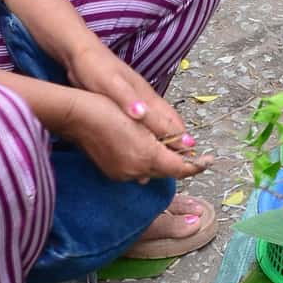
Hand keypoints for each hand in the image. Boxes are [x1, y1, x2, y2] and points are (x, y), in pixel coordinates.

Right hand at [63, 89, 210, 184]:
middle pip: (167, 171)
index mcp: (146, 157)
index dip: (197, 164)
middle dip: (179, 161)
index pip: (180, 168)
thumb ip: (166, 133)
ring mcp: (121, 173)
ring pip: (151, 170)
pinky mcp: (111, 170)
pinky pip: (136, 168)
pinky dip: (146, 160)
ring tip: (168, 145)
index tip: (209, 160)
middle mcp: (135, 171)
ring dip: (162, 160)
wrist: (73, 115)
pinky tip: (144, 146)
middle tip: (190, 148)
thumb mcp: (141, 117)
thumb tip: (189, 145)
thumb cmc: (107, 109)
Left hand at [66, 35, 191, 150]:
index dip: (180, 141)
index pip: (171, 122)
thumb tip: (142, 114)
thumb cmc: (95, 69)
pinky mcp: (128, 105)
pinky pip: (147, 125)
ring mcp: (139, 103)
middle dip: (178, 144)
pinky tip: (145, 147)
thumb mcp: (110, 84)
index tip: (189, 160)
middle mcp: (147, 101)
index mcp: (146, 97)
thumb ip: (127, 98)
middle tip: (182, 166)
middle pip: (171, 125)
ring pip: (160, 125)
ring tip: (167, 162)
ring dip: (166, 142)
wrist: (81, 54)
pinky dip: (151, 138)